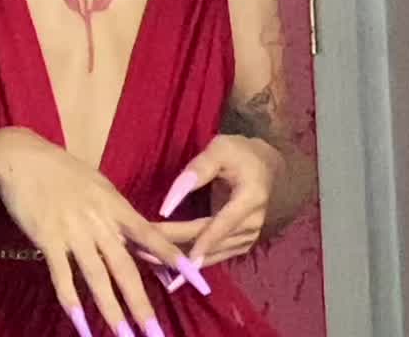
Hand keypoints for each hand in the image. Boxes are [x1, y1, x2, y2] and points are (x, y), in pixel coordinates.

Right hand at [0, 127, 211, 335]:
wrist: (22, 157)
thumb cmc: (61, 170)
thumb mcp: (97, 185)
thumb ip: (116, 213)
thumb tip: (138, 238)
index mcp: (115, 205)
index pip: (152, 235)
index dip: (174, 258)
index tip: (197, 280)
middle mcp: (99, 220)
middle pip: (125, 268)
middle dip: (142, 304)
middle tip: (156, 334)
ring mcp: (73, 231)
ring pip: (97, 278)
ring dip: (111, 312)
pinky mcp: (48, 239)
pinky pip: (62, 276)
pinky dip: (72, 302)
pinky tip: (80, 325)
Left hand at [153, 134, 284, 277]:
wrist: (265, 167)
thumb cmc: (240, 153)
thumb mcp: (220, 149)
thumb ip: (198, 170)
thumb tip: (173, 198)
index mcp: (250, 200)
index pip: (220, 225)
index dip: (192, 236)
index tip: (166, 245)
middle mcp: (252, 226)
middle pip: (209, 242)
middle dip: (176, 247)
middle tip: (143, 249)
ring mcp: (247, 239)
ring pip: (210, 255)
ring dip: (181, 258)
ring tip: (149, 256)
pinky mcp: (240, 245)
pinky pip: (214, 256)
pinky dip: (191, 259)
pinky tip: (168, 260)